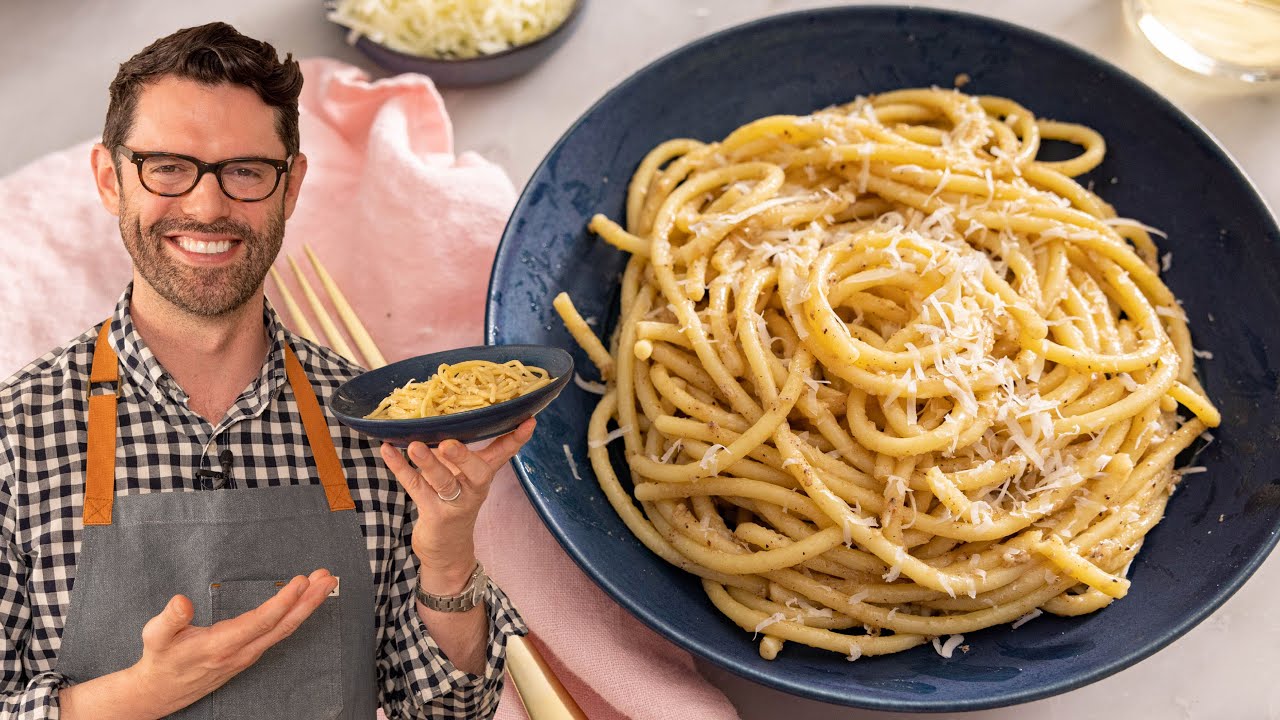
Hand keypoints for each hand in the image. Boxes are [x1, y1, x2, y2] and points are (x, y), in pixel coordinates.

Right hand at [127, 569, 337, 715]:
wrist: (160, 692)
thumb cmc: (160, 659)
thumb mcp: (155, 637)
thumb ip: (169, 619)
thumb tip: (181, 601)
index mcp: (221, 645)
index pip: (261, 622)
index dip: (283, 601)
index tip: (301, 581)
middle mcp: (241, 652)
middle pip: (283, 625)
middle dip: (309, 601)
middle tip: (328, 577)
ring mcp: (248, 654)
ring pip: (284, 629)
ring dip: (307, 605)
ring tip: (324, 582)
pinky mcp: (250, 653)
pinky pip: (279, 633)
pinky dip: (296, 614)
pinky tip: (305, 600)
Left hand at [379, 418, 535, 592]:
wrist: (447, 550)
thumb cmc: (452, 501)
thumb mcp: (461, 475)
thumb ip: (456, 450)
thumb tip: (440, 414)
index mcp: (482, 475)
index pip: (504, 454)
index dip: (516, 438)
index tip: (528, 421)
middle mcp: (473, 489)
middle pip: (476, 471)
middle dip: (464, 456)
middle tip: (449, 443)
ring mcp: (454, 503)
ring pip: (443, 482)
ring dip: (429, 464)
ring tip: (415, 446)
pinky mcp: (434, 514)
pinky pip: (414, 487)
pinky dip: (399, 468)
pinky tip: (387, 450)